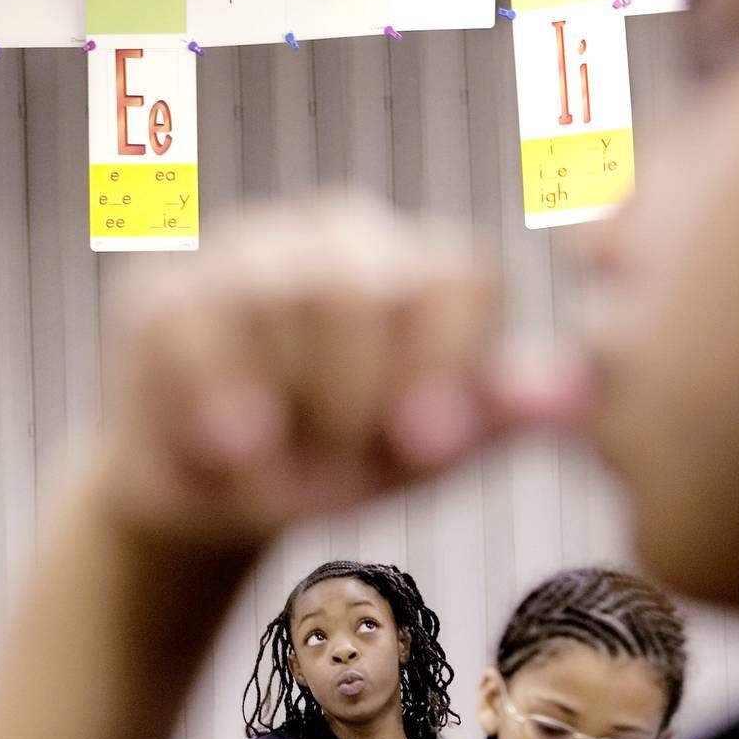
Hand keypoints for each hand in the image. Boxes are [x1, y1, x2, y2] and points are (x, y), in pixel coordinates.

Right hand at [95, 201, 587, 548]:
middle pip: (360, 286)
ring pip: (274, 301)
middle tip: (344, 475)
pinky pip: (190, 328)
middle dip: (355, 398)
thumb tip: (579, 399)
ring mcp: (241, 251)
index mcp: (412, 263)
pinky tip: (231, 447)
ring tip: (279, 471)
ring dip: (284, 412)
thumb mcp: (418, 459)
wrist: (210, 505)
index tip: (430, 446)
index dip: (445, 363)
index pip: (453, 275)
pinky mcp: (159, 293)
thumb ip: (488, 420)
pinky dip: (214, 400)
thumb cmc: (333, 467)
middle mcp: (332, 233)